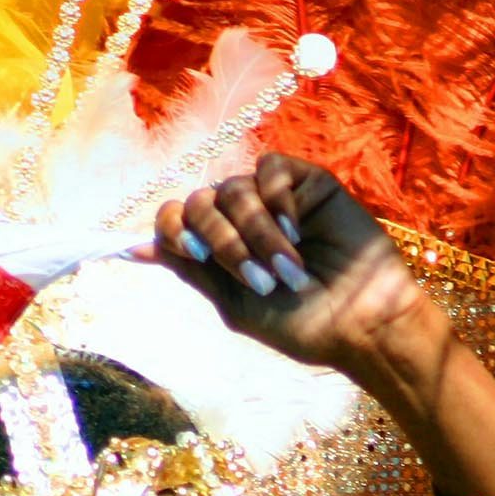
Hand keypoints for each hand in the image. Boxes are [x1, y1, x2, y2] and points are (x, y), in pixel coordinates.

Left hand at [149, 154, 449, 384]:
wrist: (361, 324)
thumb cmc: (303, 326)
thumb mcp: (235, 306)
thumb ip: (191, 271)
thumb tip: (134, 249)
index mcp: (218, 251)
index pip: (173, 218)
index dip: (171, 227)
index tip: (191, 251)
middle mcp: (240, 221)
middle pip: (199, 201)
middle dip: (222, 240)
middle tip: (259, 279)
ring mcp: (273, 201)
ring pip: (234, 188)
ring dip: (256, 232)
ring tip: (289, 269)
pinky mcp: (308, 184)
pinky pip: (272, 169)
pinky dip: (277, 201)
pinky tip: (298, 232)